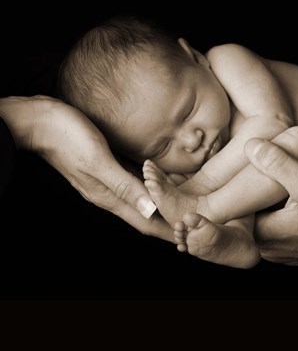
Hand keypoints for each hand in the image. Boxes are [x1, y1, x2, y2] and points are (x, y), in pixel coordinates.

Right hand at [0, 96, 172, 241]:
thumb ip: (123, 186)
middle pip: (145, 214)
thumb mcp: (98, 161)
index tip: (187, 238)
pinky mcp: (107, 168)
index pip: (144, 222)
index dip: (166, 231)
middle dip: (167, 220)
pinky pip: (134, 182)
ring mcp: (108, 181)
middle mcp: (109, 193)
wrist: (42, 123)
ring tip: (180, 205)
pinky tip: (159, 180)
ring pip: (140, 198)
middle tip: (191, 223)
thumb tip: (150, 209)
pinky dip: (149, 185)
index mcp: (108, 197)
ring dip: (160, 204)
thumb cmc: (68, 138)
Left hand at [244, 136, 297, 264]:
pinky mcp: (292, 249)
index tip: (236, 170)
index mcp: (264, 234)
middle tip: (252, 170)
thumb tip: (251, 147)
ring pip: (260, 220)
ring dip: (262, 202)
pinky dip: (275, 212)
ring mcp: (280, 251)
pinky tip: (283, 196)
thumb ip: (279, 163)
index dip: (233, 187)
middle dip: (248, 193)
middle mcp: (268, 248)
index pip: (233, 209)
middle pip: (246, 214)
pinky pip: (274, 227)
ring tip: (266, 180)